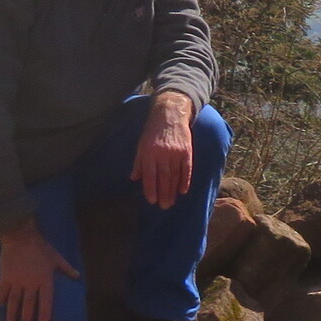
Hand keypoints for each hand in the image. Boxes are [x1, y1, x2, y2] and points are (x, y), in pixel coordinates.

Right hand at [0, 221, 79, 320]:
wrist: (20, 237)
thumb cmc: (40, 247)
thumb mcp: (56, 257)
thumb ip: (66, 268)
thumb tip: (77, 276)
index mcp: (44, 280)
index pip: (45, 301)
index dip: (44, 313)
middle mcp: (30, 283)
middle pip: (28, 305)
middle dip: (26, 319)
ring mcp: (16, 281)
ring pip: (14, 301)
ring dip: (12, 313)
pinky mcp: (5, 277)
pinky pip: (3, 291)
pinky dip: (2, 298)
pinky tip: (1, 305)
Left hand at [133, 91, 194, 208]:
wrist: (170, 114)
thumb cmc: (152, 131)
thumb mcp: (141, 144)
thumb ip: (139, 162)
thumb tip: (134, 178)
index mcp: (149, 153)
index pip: (149, 175)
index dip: (150, 189)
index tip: (152, 201)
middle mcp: (162, 154)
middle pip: (163, 178)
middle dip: (163, 194)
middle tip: (164, 206)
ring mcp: (175, 153)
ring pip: (174, 176)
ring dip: (173, 190)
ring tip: (171, 202)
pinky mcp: (187, 151)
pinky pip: (186, 169)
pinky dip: (185, 180)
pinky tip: (183, 190)